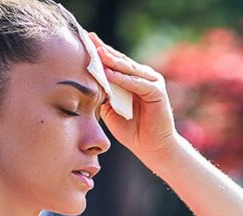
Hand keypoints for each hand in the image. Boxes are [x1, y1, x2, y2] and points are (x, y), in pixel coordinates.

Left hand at [89, 32, 178, 163]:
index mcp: (132, 79)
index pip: (114, 62)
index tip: (84, 41)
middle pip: (121, 61)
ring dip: (113, 61)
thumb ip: (103, 95)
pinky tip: (111, 75)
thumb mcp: (111, 110)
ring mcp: (152, 82)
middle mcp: (143, 77)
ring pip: (129, 69)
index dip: (100, 52)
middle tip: (89, 39)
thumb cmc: (132, 131)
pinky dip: (124, 79)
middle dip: (104, 51)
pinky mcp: (157, 92)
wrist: (152, 148)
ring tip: (98, 53)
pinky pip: (138, 83)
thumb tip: (87, 83)